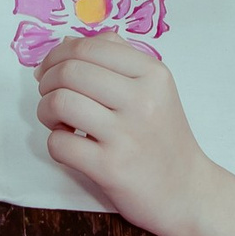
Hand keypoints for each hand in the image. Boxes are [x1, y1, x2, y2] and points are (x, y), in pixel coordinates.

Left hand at [32, 31, 214, 235]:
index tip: (49, 70)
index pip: (89, 47)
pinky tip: (71, 145)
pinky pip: (59, 143)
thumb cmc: (164, 139)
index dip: (57, 55)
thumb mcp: (155, 89)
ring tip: (59, 121)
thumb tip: (66, 43)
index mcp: (153, 74)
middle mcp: (142, 100)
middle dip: (47, 82)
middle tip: (50, 96)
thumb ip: (117, 59)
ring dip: (46, 111)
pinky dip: (56, 142)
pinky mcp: (111, 168)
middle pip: (69, 71)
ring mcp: (126, 135)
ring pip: (59, 103)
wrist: (188, 192)